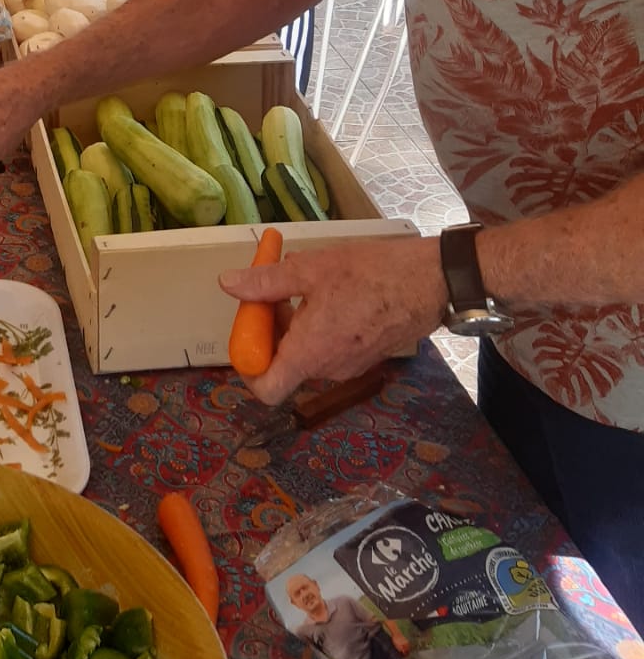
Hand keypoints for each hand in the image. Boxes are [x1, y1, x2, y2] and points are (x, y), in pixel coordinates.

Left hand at [218, 236, 446, 404]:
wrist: (429, 282)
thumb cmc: (370, 275)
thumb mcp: (310, 270)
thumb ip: (266, 282)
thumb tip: (228, 285)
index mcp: (309, 354)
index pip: (266, 389)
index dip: (247, 367)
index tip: (247, 333)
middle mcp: (328, 369)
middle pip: (283, 365)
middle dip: (269, 332)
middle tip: (269, 293)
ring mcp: (349, 366)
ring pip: (306, 355)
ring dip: (293, 326)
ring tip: (300, 285)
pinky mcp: (365, 356)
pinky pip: (328, 350)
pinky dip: (317, 328)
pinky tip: (326, 293)